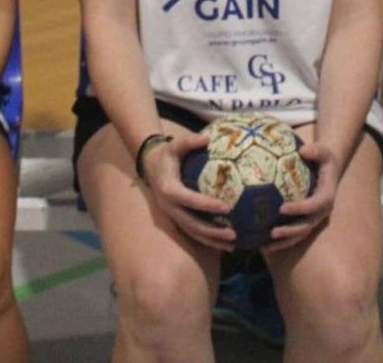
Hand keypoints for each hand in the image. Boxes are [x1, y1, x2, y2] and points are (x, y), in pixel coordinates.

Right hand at [139, 130, 236, 252]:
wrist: (149, 166)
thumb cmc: (166, 154)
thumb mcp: (174, 145)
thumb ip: (189, 141)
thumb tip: (206, 138)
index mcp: (169, 190)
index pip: (190, 200)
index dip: (207, 205)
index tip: (226, 208)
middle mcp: (169, 207)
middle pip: (192, 224)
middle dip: (212, 232)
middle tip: (233, 234)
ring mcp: (172, 215)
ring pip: (192, 233)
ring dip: (212, 241)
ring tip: (232, 245)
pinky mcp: (176, 219)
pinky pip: (192, 232)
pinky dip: (207, 240)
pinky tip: (224, 244)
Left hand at [264, 139, 338, 252]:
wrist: (328, 169)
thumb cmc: (323, 158)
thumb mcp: (323, 151)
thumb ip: (316, 150)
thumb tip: (303, 150)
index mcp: (326, 196)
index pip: (314, 206)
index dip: (300, 209)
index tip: (283, 208)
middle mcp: (321, 212)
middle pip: (306, 226)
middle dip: (290, 232)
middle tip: (272, 232)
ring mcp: (314, 219)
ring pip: (299, 235)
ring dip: (283, 241)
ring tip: (264, 245)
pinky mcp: (306, 221)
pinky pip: (293, 234)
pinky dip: (280, 241)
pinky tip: (262, 243)